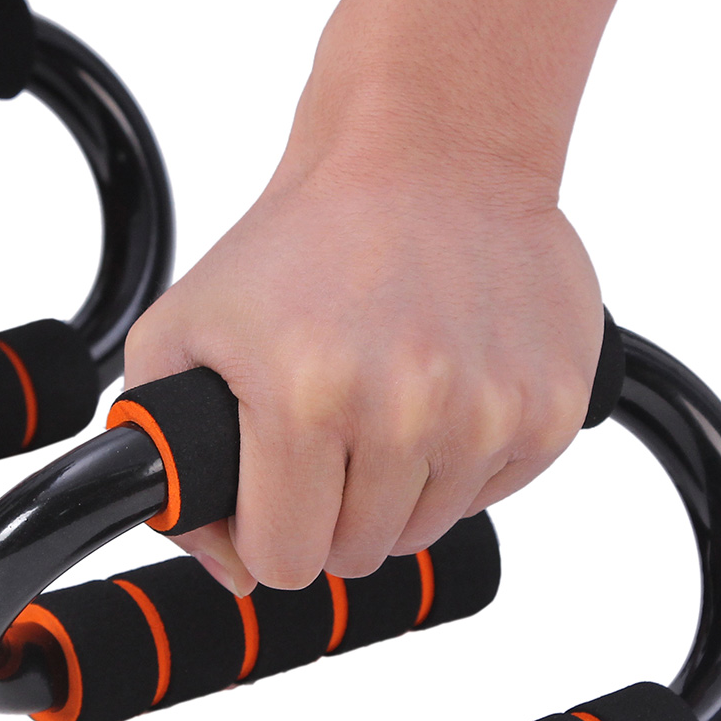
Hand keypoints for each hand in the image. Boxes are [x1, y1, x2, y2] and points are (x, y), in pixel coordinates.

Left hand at [123, 155, 603, 593]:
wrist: (427, 151)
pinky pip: (490, 495)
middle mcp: (405, 410)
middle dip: (330, 511)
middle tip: (328, 431)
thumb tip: (230, 568)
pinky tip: (441, 388)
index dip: (268, 532)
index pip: (284, 562)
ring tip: (384, 398)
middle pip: (355, 556)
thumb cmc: (302, 244)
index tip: (274, 489)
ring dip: (396, 488)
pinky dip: (460, 461)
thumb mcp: (182, 332)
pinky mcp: (553, 408)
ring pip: (423, 532)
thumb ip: (167, 462)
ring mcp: (488, 412)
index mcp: (305, 398)